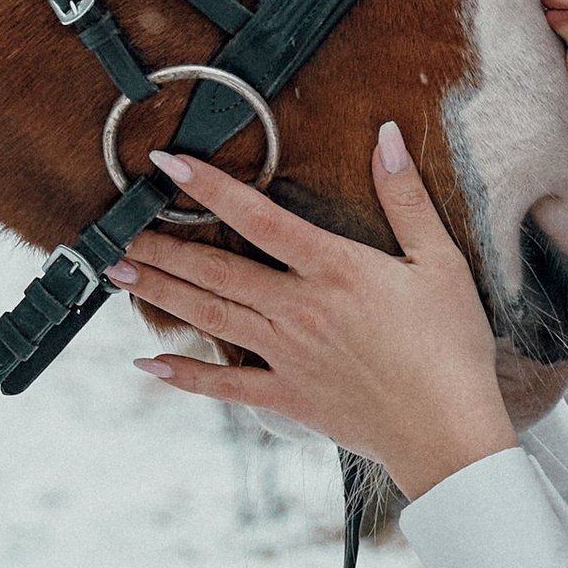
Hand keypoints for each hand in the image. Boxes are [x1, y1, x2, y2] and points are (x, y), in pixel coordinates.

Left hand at [108, 121, 517, 498]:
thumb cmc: (450, 346)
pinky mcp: (287, 396)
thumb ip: (405, 197)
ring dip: (159, 294)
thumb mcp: (439, 261)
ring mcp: (287, 356)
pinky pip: (225, 386)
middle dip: (162, 247)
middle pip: (216, 270)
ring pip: (209, 318)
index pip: (259, 217)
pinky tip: (147, 364)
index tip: (167, 163)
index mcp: (334, 269)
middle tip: (116, 230)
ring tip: (117, 274)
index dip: (209, 187)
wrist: (447, 430)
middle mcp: (298, 309)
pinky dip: (184, 376)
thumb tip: (387, 137)